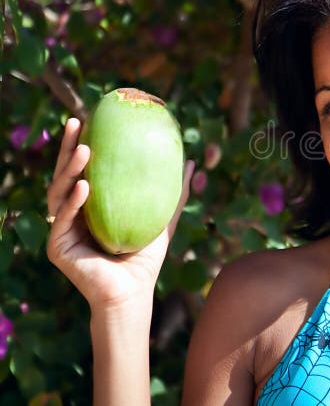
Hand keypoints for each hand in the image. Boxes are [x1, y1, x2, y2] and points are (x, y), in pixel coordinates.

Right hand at [46, 117, 194, 311]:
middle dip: (67, 147)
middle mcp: (70, 214)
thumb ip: (174, 192)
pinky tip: (83, 186)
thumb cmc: (145, 258)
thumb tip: (192, 161)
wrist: (134, 292)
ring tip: (84, 150)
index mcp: (89, 205)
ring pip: (58, 192)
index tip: (90, 118)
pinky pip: (61, 219)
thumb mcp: (160, 217)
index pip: (83, 168)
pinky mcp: (57, 247)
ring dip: (70, 169)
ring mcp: (61, 230)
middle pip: (64, 174)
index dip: (82, 143)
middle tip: (76, 122)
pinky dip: (72, 202)